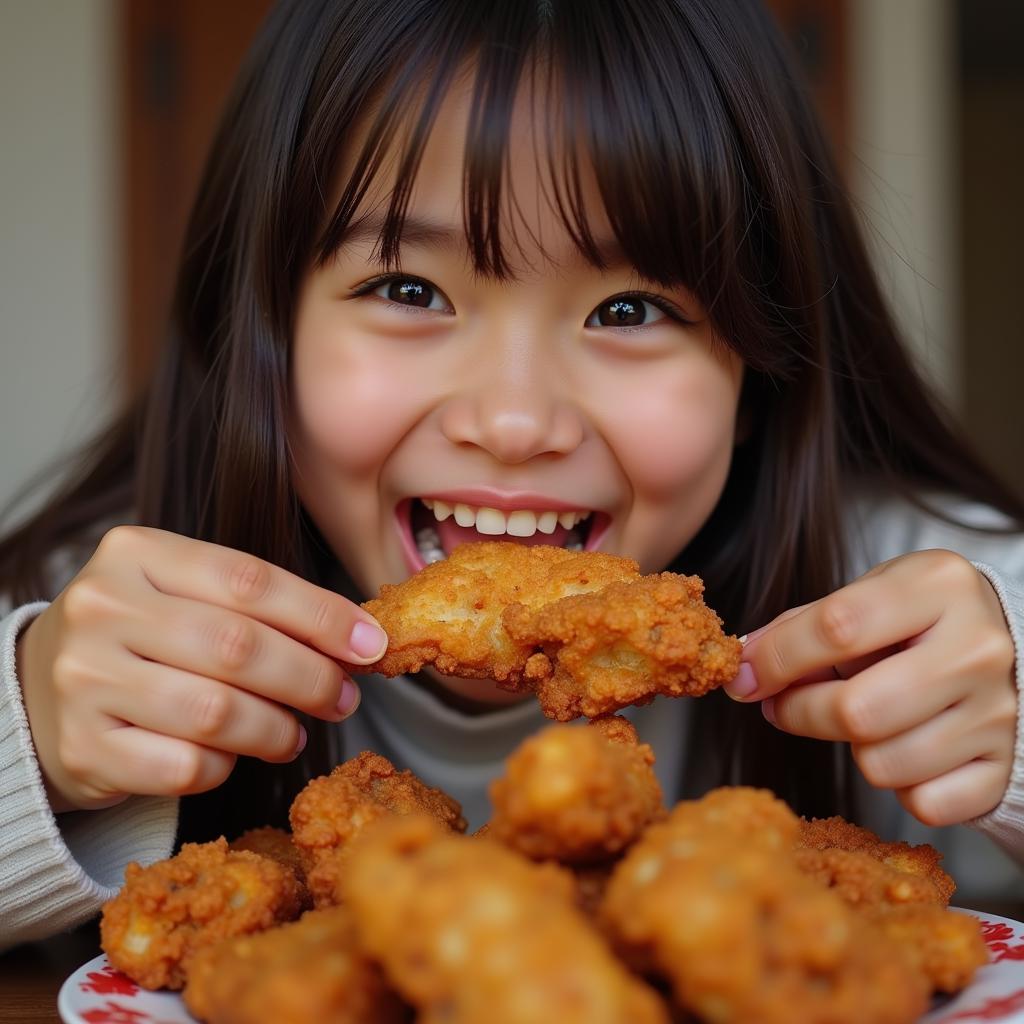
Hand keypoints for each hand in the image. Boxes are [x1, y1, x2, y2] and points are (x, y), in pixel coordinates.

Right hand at [17, 526, 386, 812]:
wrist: (41, 687)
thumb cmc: (142, 634)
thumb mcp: (187, 593)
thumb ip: (261, 606)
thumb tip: (359, 640)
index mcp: (136, 553)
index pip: (249, 580)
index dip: (321, 615)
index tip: (370, 644)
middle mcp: (102, 608)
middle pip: (238, 647)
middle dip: (309, 678)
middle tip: (341, 697)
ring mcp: (84, 679)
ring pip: (215, 712)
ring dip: (275, 729)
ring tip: (293, 732)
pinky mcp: (81, 746)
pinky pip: (182, 766)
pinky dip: (224, 766)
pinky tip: (232, 755)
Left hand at [728, 549, 1017, 825]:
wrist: (1009, 651)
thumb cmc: (919, 623)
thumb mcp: (867, 598)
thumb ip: (801, 627)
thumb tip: (745, 669)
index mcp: (939, 586)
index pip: (838, 626)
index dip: (776, 658)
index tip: (744, 676)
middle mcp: (977, 647)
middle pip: (857, 709)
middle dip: (800, 713)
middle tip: (783, 705)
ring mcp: (998, 712)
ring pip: (883, 764)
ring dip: (853, 750)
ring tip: (859, 722)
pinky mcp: (1003, 767)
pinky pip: (924, 803)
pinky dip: (901, 786)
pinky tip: (905, 750)